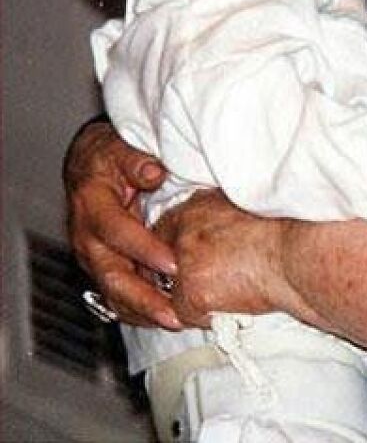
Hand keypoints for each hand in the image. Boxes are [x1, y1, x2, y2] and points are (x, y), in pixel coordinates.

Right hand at [65, 120, 180, 328]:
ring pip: (114, 293)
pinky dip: (140, 310)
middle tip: (173, 313)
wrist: (87, 166)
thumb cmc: (107, 157)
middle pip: (112, 275)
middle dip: (143, 299)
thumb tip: (153, 172)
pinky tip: (165, 317)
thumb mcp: (120, 148)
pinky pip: (118, 295)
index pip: (117, 233)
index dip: (144, 250)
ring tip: (175, 322)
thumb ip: (136, 160)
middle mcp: (87, 237)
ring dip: (144, 311)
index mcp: (92, 205)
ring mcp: (93, 257)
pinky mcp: (103, 267)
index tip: (172, 263)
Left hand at [154, 190, 283, 327]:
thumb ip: (218, 211)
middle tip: (193, 286)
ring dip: (185, 296)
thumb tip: (215, 221)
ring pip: (167, 288)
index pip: (163, 229)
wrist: (296, 254)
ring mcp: (185, 262)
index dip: (170, 249)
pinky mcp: (192, 292)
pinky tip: (225, 308)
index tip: (179, 262)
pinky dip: (201, 316)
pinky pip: (182, 313)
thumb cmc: (282, 230)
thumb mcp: (244, 205)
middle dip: (171, 275)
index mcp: (196, 207)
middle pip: (157, 259)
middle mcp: (184, 230)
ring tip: (215, 297)